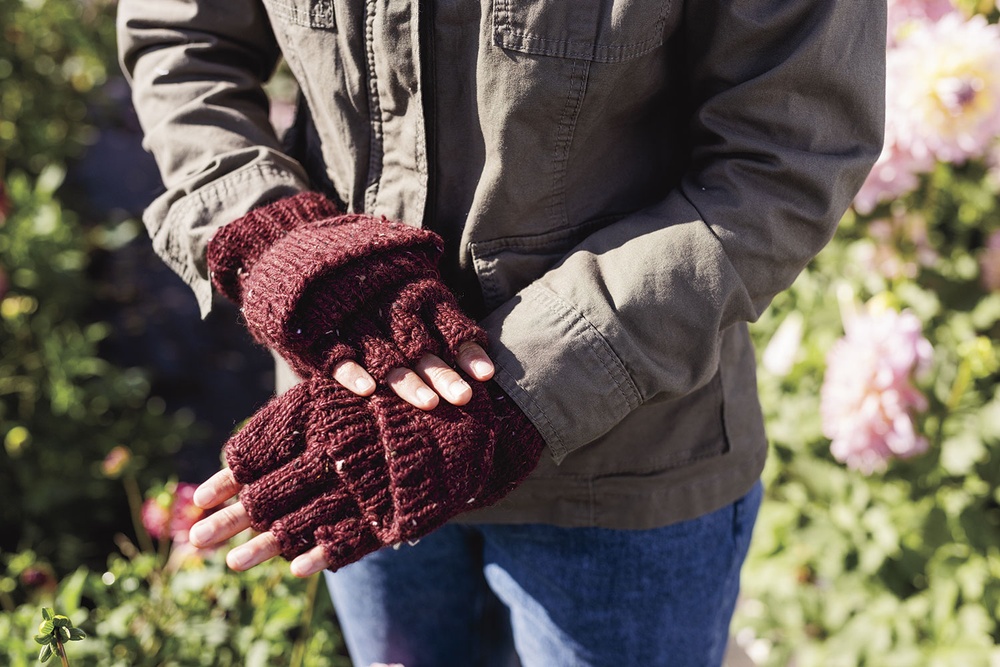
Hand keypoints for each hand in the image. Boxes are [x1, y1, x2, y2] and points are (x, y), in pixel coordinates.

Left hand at [191, 374, 544, 577]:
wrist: (481, 409)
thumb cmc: (411, 394)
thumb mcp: (356, 393)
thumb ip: (317, 413)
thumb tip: (275, 435)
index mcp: (325, 418)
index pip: (263, 451)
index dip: (229, 478)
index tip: (199, 496)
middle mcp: (338, 450)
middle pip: (271, 491)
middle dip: (231, 518)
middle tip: (196, 541)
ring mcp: (365, 482)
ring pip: (303, 520)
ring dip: (266, 544)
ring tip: (233, 563)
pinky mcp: (394, 505)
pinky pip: (352, 536)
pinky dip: (324, 553)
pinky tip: (298, 568)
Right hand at [207, 193, 489, 389]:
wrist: (283, 245)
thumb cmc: (354, 272)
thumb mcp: (395, 272)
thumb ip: (426, 301)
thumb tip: (469, 344)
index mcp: (406, 284)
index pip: (444, 318)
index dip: (465, 346)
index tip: (487, 374)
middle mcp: (381, 297)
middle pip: (417, 340)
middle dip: (442, 371)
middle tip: (465, 399)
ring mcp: (346, 312)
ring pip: (380, 349)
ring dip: (403, 378)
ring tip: (427, 404)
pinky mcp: (313, 328)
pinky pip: (333, 351)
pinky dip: (350, 369)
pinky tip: (367, 391)